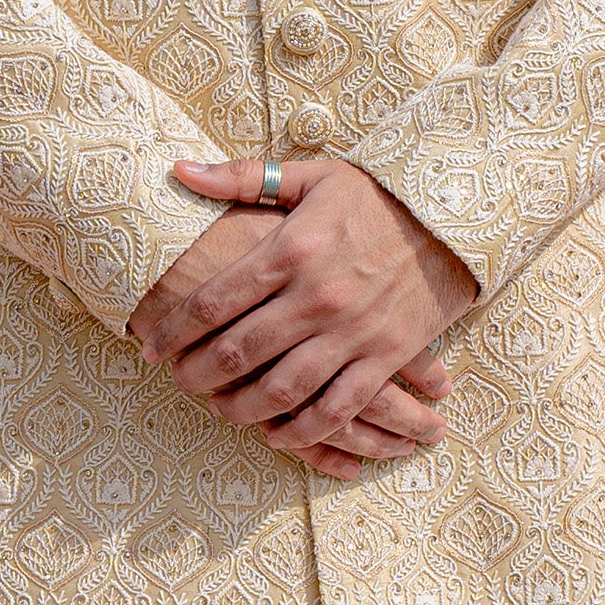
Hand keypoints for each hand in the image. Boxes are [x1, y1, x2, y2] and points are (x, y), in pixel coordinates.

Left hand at [131, 155, 477, 473]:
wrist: (453, 217)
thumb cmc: (375, 197)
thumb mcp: (311, 177)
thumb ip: (241, 178)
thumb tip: (179, 170)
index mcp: (291, 249)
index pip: (213, 300)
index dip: (172, 329)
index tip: (151, 345)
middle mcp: (317, 295)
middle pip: (239, 351)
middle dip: (196, 374)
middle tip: (178, 383)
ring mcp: (352, 331)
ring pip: (282, 389)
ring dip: (241, 408)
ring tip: (220, 409)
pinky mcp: (385, 356)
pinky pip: (337, 407)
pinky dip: (304, 431)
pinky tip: (279, 434)